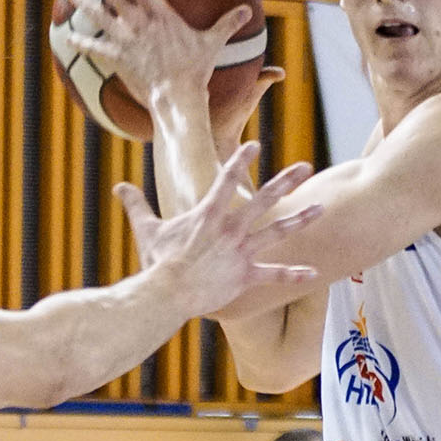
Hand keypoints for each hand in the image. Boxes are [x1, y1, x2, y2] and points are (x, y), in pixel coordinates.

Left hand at [71, 0, 283, 141]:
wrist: (176, 94)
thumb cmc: (196, 69)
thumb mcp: (213, 43)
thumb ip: (227, 23)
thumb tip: (248, 10)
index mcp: (160, 14)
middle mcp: (138, 23)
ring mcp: (125, 40)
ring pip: (100, 15)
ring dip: (86, 2)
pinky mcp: (116, 58)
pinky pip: (94, 47)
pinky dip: (81, 41)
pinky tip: (69, 37)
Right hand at [115, 143, 317, 313]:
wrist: (168, 294)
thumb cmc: (158, 262)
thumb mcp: (147, 230)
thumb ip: (136, 205)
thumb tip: (119, 187)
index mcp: (208, 214)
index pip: (227, 179)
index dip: (241, 160)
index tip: (255, 146)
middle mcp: (230, 229)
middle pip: (264, 199)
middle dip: (286, 181)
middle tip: (305, 166)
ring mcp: (241, 252)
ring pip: (277, 231)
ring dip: (300, 219)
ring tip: (321, 208)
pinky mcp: (246, 276)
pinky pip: (275, 275)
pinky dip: (294, 274)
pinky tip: (315, 273)